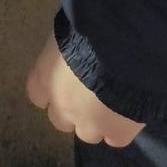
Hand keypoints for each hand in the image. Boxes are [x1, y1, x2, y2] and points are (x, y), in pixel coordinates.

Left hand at [25, 35, 144, 147]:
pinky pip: (115, 138)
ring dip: (96, 121)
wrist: (124, 46)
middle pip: (60, 119)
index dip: (53, 90)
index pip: (37, 95)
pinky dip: (120, 128)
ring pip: (88, 133)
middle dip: (73, 109)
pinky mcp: (117, 133)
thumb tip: (68, 49)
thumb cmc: (89, 27)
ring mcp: (89, 124)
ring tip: (113, 102)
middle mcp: (61, 106)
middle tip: (91, 92)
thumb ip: (63, 49)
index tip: (65, 82)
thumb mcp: (67, 30)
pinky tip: (129, 111)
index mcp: (43, 78)